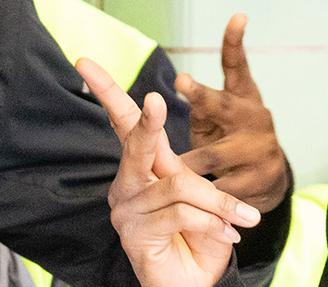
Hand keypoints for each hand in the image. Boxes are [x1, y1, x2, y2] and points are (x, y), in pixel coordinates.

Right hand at [79, 57, 261, 286]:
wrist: (191, 285)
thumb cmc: (197, 241)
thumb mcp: (206, 205)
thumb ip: (201, 189)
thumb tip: (208, 186)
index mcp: (142, 169)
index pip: (122, 124)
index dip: (107, 93)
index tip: (85, 63)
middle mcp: (127, 185)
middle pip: (137, 144)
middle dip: (149, 122)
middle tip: (155, 100)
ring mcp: (126, 210)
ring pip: (179, 188)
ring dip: (218, 203)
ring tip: (242, 220)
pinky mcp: (134, 234)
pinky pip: (181, 215)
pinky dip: (214, 223)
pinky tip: (229, 235)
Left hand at [176, 14, 289, 212]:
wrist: (268, 182)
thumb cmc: (229, 137)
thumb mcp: (217, 115)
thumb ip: (202, 99)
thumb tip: (178, 79)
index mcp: (242, 97)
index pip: (238, 65)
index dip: (235, 41)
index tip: (237, 16)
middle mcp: (255, 117)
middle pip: (223, 106)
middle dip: (201, 95)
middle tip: (182, 80)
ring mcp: (260, 149)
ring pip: (212, 157)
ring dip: (185, 164)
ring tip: (161, 167)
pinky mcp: (261, 181)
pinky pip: (221, 191)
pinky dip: (201, 199)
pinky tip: (187, 205)